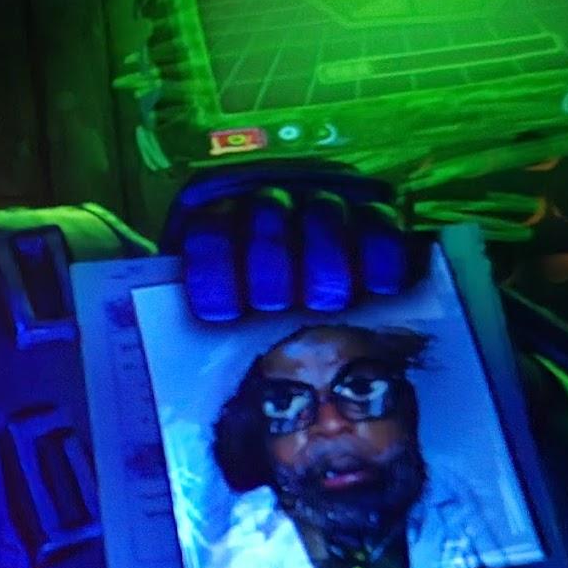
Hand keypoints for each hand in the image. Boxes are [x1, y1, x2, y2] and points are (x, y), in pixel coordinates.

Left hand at [161, 161, 418, 321]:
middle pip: (267, 219)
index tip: (226, 311)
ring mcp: (322, 205)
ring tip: (322, 301)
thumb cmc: (261, 315)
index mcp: (220, 224)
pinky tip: (379, 288)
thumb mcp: (226, 315)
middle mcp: (269, 205)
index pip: (208, 232)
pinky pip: (380, 224)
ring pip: (322, 216)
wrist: (336, 302)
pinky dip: (380, 255)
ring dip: (322, 263)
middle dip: (270, 264)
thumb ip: (209, 323)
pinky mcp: (374, 216)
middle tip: (275, 303)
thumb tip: (186, 362)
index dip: (215, 268)